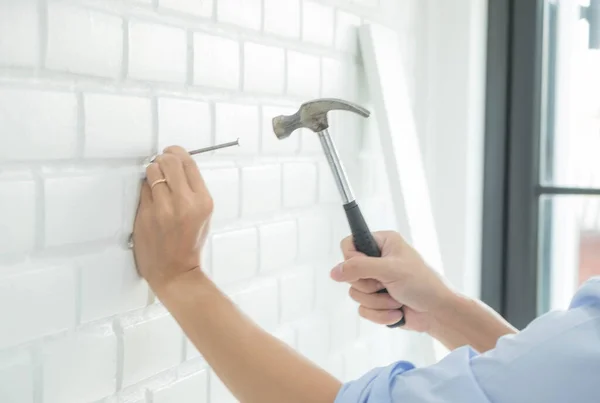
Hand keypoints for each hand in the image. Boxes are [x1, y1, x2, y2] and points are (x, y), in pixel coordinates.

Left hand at [132, 146, 212, 294]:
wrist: (174, 270)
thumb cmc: (190, 242)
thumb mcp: (204, 215)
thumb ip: (193, 190)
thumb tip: (177, 163)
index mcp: (203, 201)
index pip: (187, 162)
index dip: (175, 153)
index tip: (170, 154)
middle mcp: (184, 202)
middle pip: (168, 161)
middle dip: (163, 160)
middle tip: (161, 166)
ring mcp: (163, 208)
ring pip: (152, 172)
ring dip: (152, 173)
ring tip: (156, 183)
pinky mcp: (145, 214)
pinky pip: (143, 189)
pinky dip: (146, 189)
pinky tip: (152, 198)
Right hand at [330, 231, 455, 331]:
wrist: (439, 313)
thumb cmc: (422, 284)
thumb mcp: (390, 269)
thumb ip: (359, 267)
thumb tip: (333, 272)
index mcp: (383, 243)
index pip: (350, 244)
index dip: (351, 258)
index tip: (363, 268)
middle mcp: (377, 260)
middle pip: (349, 273)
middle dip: (369, 286)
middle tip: (386, 285)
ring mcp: (377, 282)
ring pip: (355, 293)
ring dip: (377, 302)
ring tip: (397, 300)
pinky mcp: (377, 301)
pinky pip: (363, 309)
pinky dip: (380, 314)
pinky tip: (398, 312)